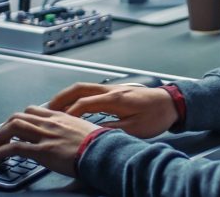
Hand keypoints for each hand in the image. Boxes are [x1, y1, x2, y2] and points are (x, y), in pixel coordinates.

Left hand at [0, 105, 98, 176]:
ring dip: (0, 137)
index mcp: (61, 117)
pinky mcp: (42, 151)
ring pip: (13, 127)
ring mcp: (45, 136)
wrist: (104, 152)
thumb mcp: (86, 130)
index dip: (21, 118)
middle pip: (19, 116)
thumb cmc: (100, 144)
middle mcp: (50, 123)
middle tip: (2, 136)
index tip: (17, 126)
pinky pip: (14, 148)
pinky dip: (2, 152)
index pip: (34, 110)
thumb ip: (73, 130)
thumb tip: (70, 137)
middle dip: (6, 126)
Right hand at [48, 82, 178, 138]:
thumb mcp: (136, 128)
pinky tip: (74, 104)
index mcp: (115, 99)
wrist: (172, 102)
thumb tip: (93, 133)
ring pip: (84, 87)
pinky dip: (77, 95)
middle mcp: (111, 90)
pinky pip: (91, 90)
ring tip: (55, 107)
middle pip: (79, 89)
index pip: (84, 103)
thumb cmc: (157, 115)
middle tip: (47, 109)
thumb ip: (113, 130)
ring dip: (67, 95)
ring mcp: (113, 88)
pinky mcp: (116, 90)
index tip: (59, 122)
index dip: (69, 113)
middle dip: (61, 98)